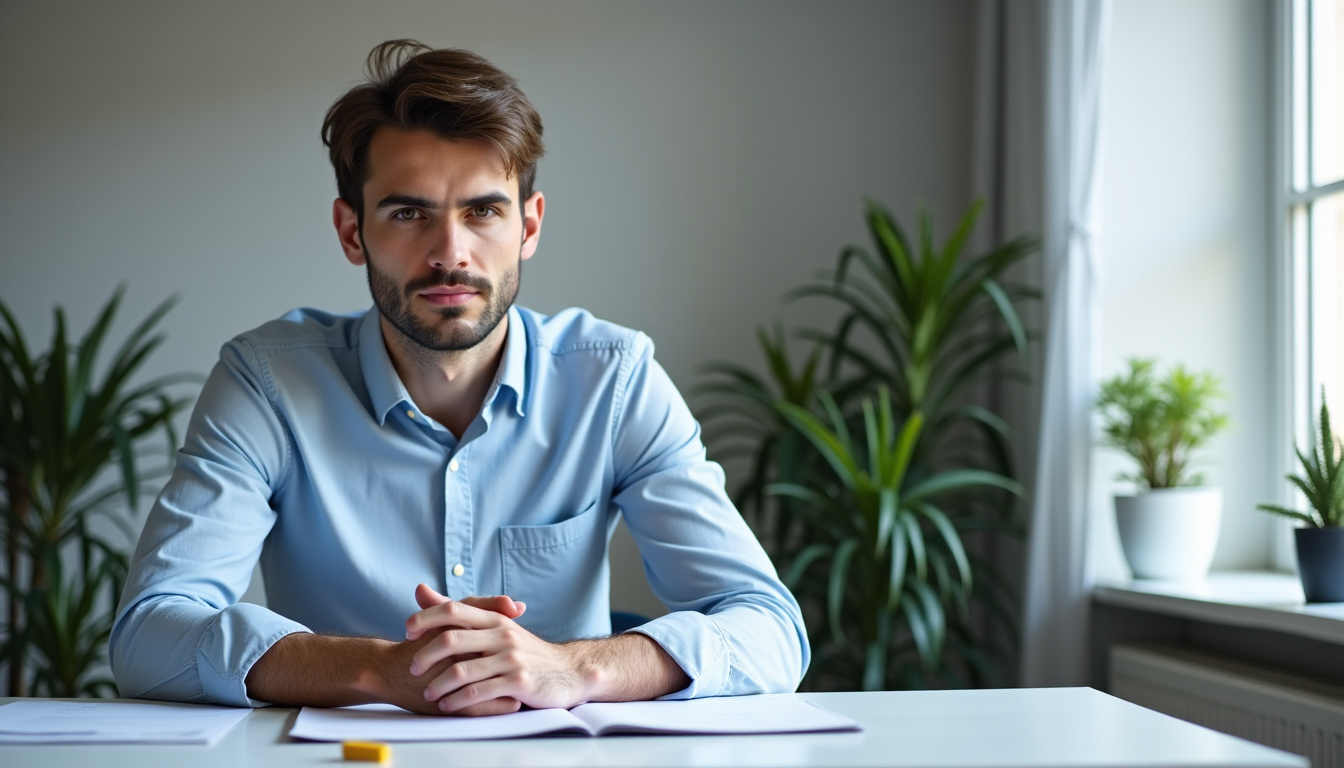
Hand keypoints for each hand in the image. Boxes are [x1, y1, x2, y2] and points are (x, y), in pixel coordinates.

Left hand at [406, 585, 590, 713]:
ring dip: (439, 684)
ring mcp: (511, 658)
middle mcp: (502, 634)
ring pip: (462, 670)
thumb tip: (419, 589)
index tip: (408, 631)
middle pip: (451, 639)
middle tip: (413, 668)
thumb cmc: (526, 650)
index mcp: (495, 618)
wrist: (569, 671)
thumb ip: (459, 611)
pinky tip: (449, 705)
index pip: (453, 609)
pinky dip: (459, 700)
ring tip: (429, 693)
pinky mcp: (518, 682)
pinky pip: (479, 692)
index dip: (425, 618)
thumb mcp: (497, 626)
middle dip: (425, 655)